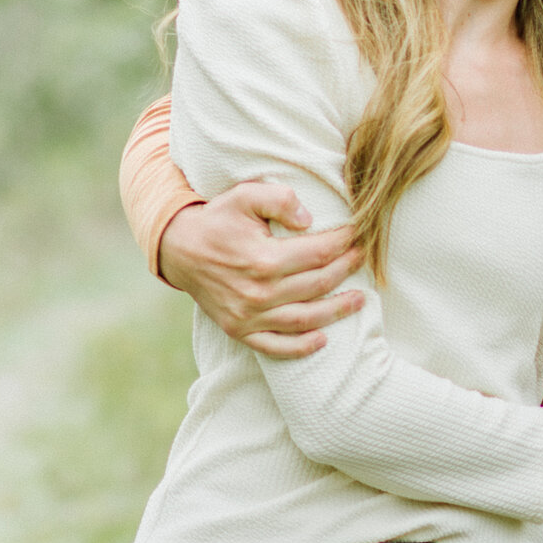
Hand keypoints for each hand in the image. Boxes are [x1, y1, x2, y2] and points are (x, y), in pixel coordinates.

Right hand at [158, 180, 364, 356]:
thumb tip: (310, 220)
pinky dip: (301, 347)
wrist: (180, 250)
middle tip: (363, 258)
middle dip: (346, 269)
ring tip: (359, 299)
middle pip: (318, 284)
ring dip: (337, 311)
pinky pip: (275, 347)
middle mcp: (258, 292)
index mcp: (263, 259)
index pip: (318, 252)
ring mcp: (248, 316)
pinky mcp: (240, 330)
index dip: (344, 242)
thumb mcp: (244, 196)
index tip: (358, 233)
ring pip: (305, 319)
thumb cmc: (217, 220)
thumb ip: (279, 199)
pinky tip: (323, 339)